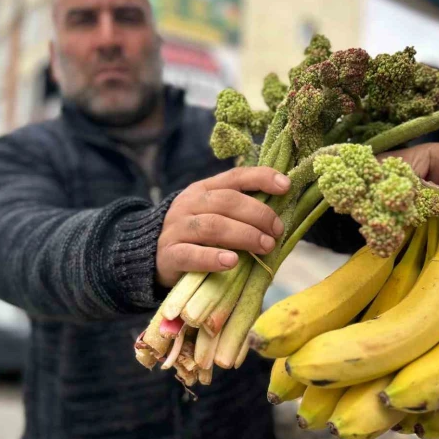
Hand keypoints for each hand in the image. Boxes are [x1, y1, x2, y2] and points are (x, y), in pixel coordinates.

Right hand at [156, 167, 290, 287]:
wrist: (152, 255)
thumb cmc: (197, 236)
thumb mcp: (215, 215)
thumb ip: (241, 211)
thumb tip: (281, 214)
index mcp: (204, 189)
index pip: (235, 176)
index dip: (261, 177)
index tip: (286, 186)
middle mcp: (189, 204)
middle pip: (227, 201)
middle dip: (258, 215)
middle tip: (276, 231)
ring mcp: (177, 228)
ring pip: (213, 226)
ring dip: (244, 235)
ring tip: (265, 247)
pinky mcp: (169, 254)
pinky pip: (191, 254)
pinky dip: (213, 258)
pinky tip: (232, 262)